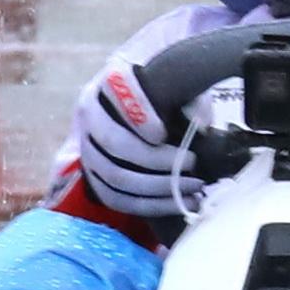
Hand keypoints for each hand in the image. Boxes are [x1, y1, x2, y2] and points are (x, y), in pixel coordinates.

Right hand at [69, 58, 187, 222]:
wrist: (136, 110)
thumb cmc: (164, 95)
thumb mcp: (178, 86)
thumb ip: (190, 98)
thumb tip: (201, 123)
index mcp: (110, 83)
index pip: (117, 95)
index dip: (138, 115)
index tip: (162, 133)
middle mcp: (91, 115)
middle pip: (114, 142)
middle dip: (156, 160)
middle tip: (191, 163)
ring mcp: (88, 149)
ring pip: (116, 177)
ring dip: (158, 188)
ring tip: (193, 188)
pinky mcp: (93, 177)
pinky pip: (117, 199)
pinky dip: (150, 206)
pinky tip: (178, 204)